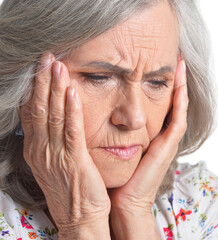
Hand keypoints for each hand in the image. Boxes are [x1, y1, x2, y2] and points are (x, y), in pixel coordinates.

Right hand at [20, 53, 110, 233]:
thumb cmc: (73, 189)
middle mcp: (42, 150)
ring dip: (55, 89)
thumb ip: (54, 140)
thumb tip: (55, 119)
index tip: (40, 68)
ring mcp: (57, 155)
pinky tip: (72, 93)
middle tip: (47, 57)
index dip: (35, 89)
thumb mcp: (56, 162)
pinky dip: (72, 111)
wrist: (81, 217)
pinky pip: (72, 131)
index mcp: (38, 149)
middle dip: (42, 81)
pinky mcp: (75, 161)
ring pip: (53, 116)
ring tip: (58, 66)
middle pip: (39, 109)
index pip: (32, 113)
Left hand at [108, 57, 187, 211]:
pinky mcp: (167, 147)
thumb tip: (102, 112)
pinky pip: (177, 120)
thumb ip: (116, 130)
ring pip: (179, 107)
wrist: (125, 199)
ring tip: (180, 64)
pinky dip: (180, 102)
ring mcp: (168, 140)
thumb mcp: (117, 146)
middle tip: (176, 58)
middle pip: (173, 102)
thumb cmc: (119, 175)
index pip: (162, 104)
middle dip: (176, 80)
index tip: (160, 64)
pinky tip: (179, 85)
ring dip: (181, 85)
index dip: (163, 84)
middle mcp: (163, 135)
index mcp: (152, 134)